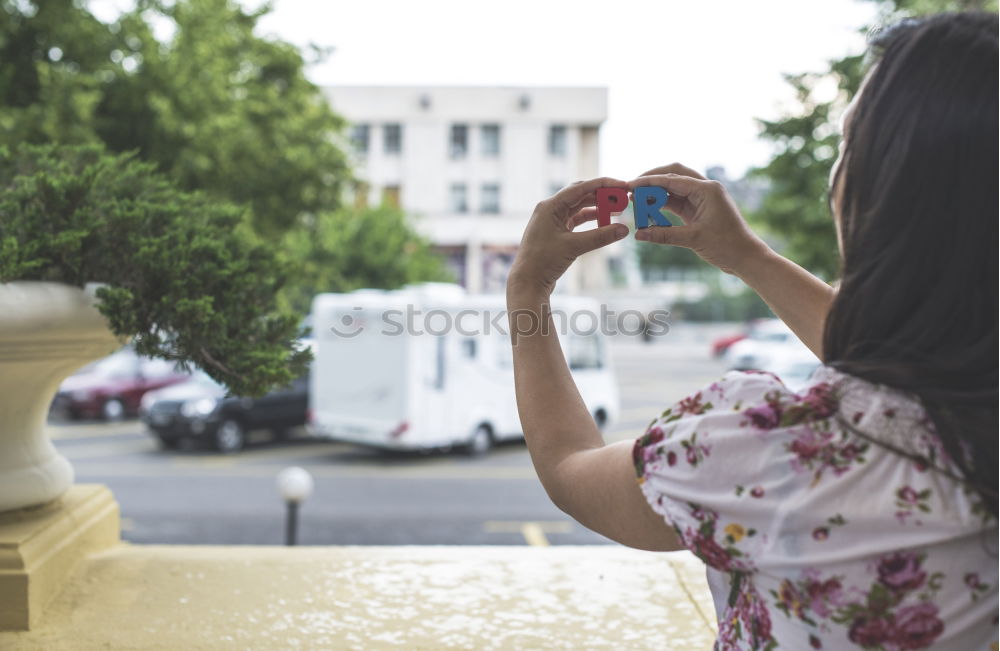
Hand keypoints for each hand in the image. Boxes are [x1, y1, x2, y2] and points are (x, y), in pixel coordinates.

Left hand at [508, 177, 629, 297]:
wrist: (527, 282)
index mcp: (550, 206)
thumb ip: (600, 236)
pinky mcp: (556, 232)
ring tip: (618, 210)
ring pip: (580, 208)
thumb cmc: (543, 262)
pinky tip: (605, 222)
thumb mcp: (574, 247)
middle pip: (581, 195)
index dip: (603, 184)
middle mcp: (550, 209)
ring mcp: (553, 220)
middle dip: (602, 195)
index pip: (580, 187)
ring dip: (598, 208)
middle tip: (623, 197)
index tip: (622, 185)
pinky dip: (591, 220)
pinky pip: (577, 220)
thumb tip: (624, 229)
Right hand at [629, 163, 769, 275]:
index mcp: (707, 189)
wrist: (746, 257)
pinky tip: (648, 212)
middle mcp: (705, 189)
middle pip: (673, 175)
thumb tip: (639, 234)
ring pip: (673, 189)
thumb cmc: (727, 245)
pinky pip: (677, 202)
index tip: (630, 185)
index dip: (649, 181)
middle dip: (652, 181)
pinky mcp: (699, 210)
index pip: (672, 179)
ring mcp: (702, 198)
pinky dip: (662, 206)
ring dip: (656, 194)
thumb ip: (664, 234)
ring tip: (636, 202)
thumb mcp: (693, 239)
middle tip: (632, 189)